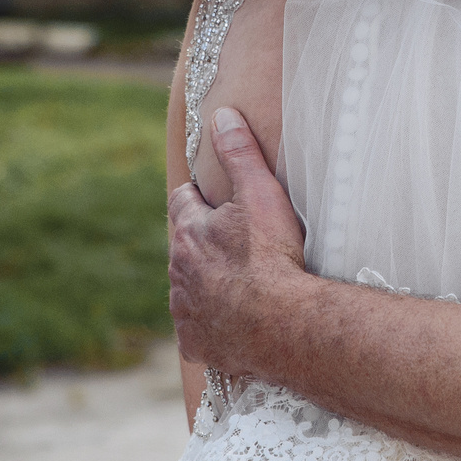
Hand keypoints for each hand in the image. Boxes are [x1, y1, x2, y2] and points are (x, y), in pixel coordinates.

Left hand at [167, 107, 311, 372]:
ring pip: (187, 290)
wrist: (282, 323)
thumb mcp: (260, 193)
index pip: (182, 203)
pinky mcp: (198, 344)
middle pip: (182, 249)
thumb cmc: (273, 255)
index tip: (210, 196)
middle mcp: (178, 272)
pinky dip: (210, 326)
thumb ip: (239, 152)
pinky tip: (232, 324)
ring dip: (203, 285)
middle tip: (228, 242)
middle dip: (199, 243)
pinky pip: (197, 332)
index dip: (197, 197)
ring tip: (233, 285)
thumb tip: (222, 116)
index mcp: (189, 233)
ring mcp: (186, 311)